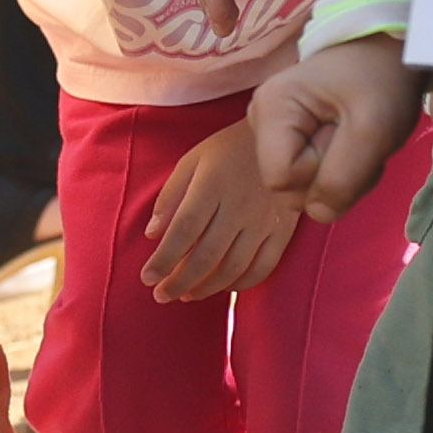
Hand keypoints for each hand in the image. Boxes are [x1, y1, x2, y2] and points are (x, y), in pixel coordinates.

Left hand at [144, 122, 301, 300]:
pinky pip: (264, 266)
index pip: (183, 230)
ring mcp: (264, 219)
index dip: (164, 259)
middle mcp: (239, 205)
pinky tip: (224, 287)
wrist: (284, 136)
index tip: (147, 278)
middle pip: (206, 255)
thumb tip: (152, 235)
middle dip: (180, 281)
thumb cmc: (228, 149)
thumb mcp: (192, 160)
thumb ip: (171, 196)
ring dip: (208, 287)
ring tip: (186, 295)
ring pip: (234, 266)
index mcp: (211, 185)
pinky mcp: (285, 229)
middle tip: (161, 295)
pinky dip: (243, 283)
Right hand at [250, 37, 424, 223]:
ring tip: (359, 139)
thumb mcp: (373, 129)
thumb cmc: (380, 80)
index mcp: (270, 111)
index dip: (320, 174)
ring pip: (301, 185)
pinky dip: (339, 168)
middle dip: (332, 178)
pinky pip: (309, 174)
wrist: (387, 51)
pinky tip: (351, 141)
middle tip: (360, 143)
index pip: (282, 179)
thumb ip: (344, 177)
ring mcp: (271, 129)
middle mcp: (259, 120)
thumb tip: (320, 215)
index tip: (348, 142)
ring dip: (341, 175)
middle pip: (289, 186)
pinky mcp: (287, 135)